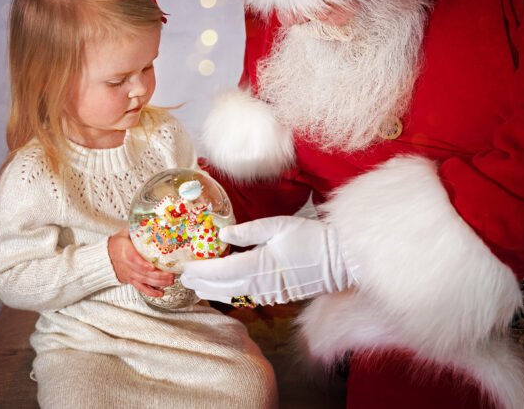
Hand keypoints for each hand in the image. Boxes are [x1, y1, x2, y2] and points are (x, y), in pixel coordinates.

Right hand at [107, 228, 173, 296]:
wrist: (106, 256)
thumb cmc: (118, 243)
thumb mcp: (125, 233)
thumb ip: (136, 229)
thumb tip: (152, 220)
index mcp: (124, 251)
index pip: (133, 258)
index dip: (142, 263)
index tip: (152, 266)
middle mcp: (126, 265)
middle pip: (142, 272)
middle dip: (158, 274)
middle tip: (171, 274)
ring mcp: (129, 274)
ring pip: (144, 280)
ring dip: (158, 282)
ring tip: (170, 281)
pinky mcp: (131, 281)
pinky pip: (141, 288)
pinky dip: (151, 292)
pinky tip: (161, 293)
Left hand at [181, 216, 356, 305]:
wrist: (340, 261)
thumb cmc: (311, 238)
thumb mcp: (278, 225)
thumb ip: (248, 231)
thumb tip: (222, 235)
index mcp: (258, 265)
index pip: (220, 272)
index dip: (200, 271)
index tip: (184, 267)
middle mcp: (259, 285)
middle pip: (221, 289)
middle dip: (200, 284)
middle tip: (184, 277)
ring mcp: (268, 294)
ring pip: (232, 297)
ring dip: (213, 291)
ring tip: (198, 284)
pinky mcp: (276, 298)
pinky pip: (245, 298)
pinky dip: (229, 294)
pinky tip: (224, 288)